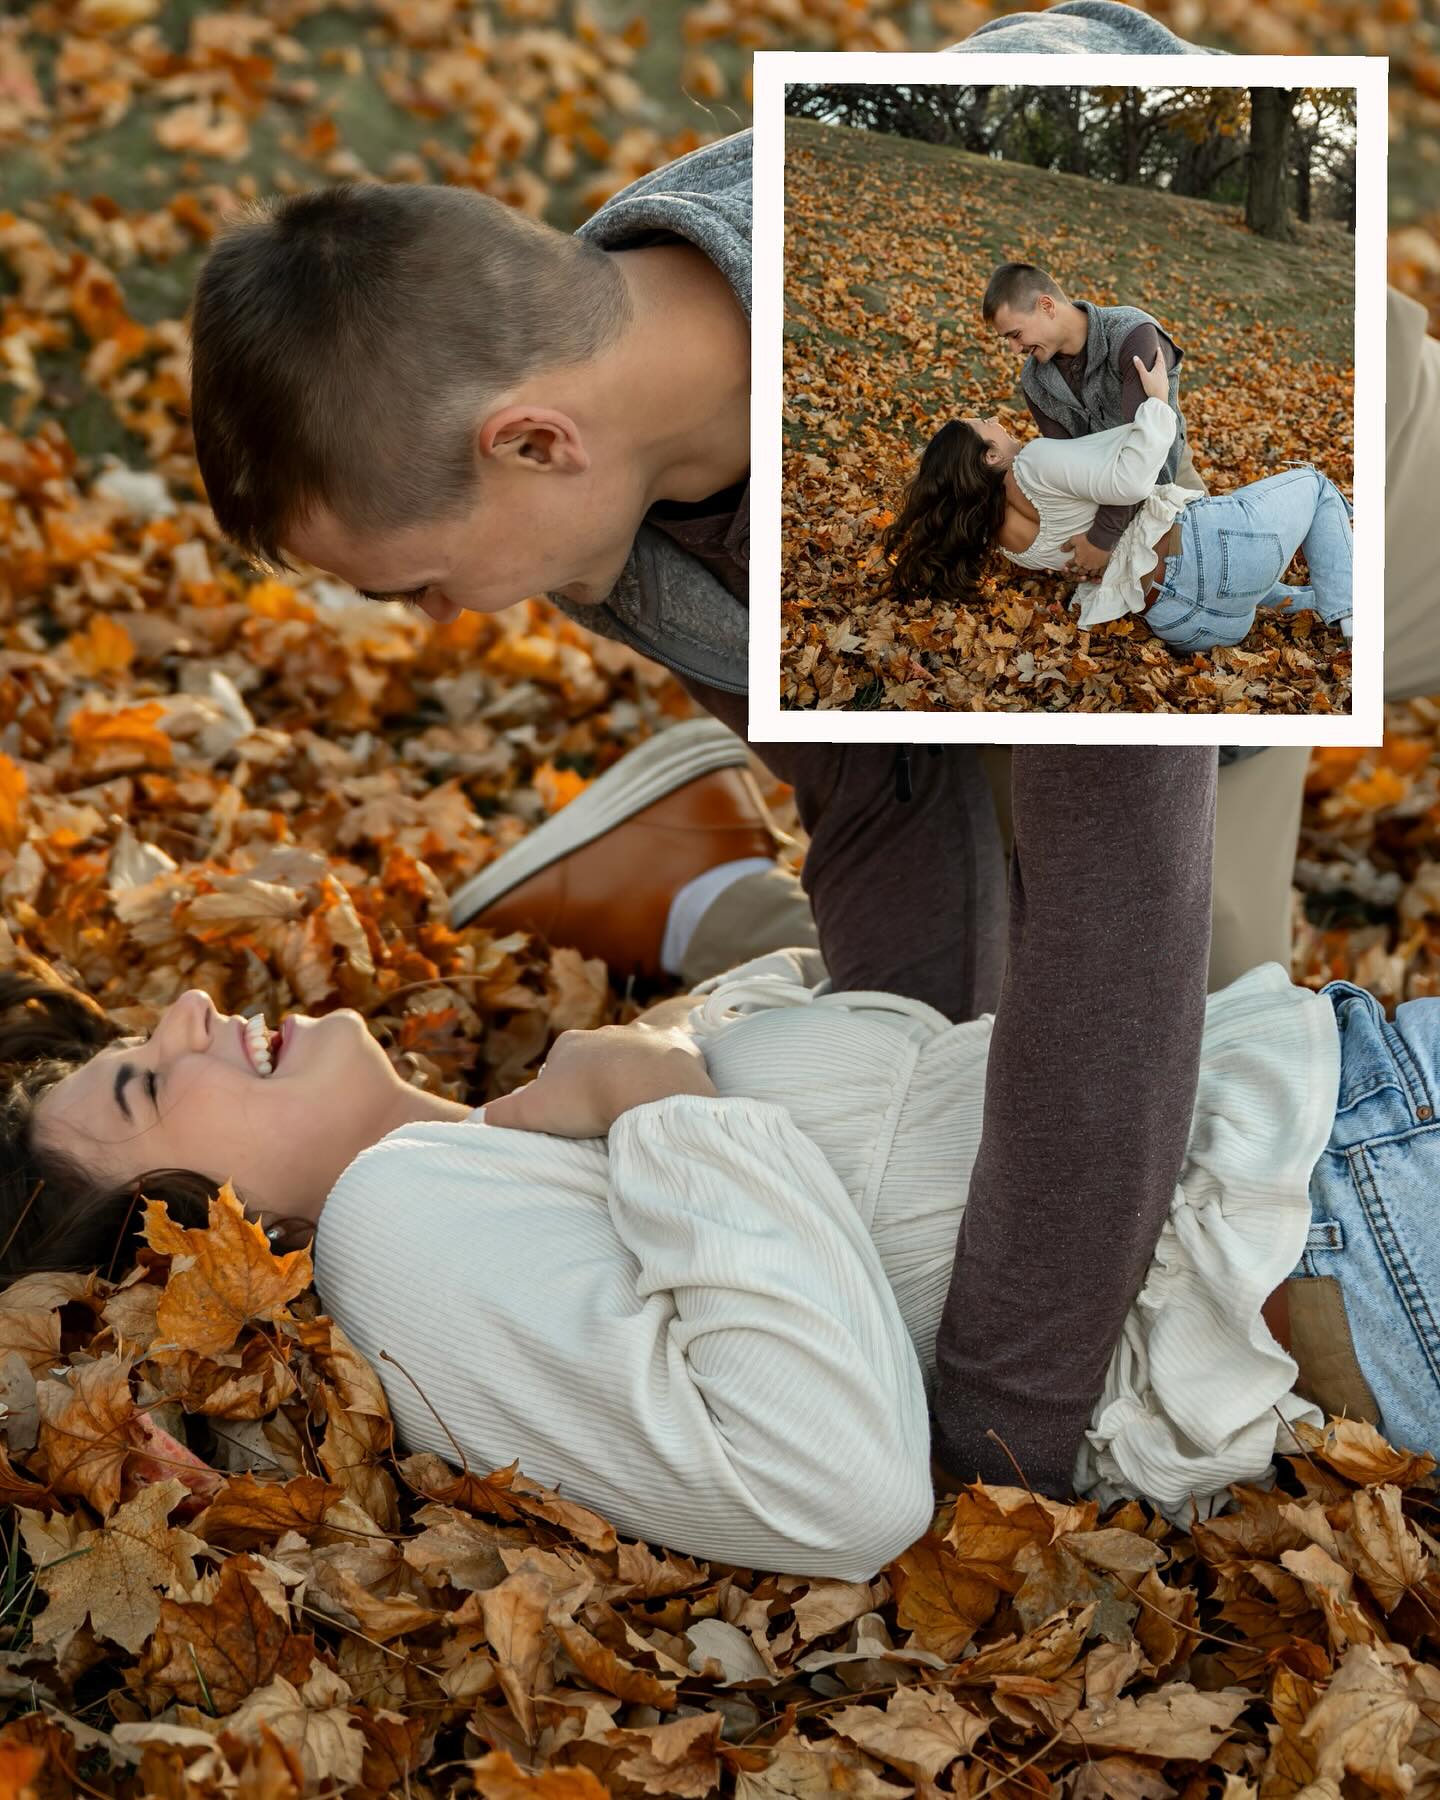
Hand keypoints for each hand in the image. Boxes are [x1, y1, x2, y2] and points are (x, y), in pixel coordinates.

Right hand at [482, 1022, 716, 1137]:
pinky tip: (665, 1097)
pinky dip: (668, 1076)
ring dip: (633, 1078)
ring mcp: (644, 1038)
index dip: (558, 1091)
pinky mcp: (677, 1048)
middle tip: (601, 1116)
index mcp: (570, 1044)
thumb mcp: (530, 1111)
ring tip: (634, 1109)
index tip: (566, 1116)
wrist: (648, 1085)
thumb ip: (499, 1116)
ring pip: (633, 1057)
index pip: (556, 1065)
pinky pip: (671, 1060)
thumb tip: (472, 1123)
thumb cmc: (587, 1097)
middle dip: (597, 1082)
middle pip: (596, 1060)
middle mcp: (606, 1033)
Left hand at [1061, 534, 1113, 576]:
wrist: (1101, 538)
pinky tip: (1098, 574)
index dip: (1069, 564)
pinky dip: (1099, 575)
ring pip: (1091, 574)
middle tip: (1079, 570)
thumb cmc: (1087, 538)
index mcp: (1078, 560)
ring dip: (1089, 573)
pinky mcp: (1103, 565)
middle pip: (1081, 572)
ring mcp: (1095, 566)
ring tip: (1089, 571)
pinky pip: (1100, 573)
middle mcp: (1086, 565)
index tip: (1068, 564)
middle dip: (1079, 571)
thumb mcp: (1074, 540)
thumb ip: (1067, 545)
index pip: (1070, 565)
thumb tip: (1062, 549)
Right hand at [1133, 345, 1169, 401]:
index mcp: (1159, 368)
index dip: (1159, 352)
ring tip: (1159, 365)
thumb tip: (1135, 357)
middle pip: (1163, 363)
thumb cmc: (1152, 387)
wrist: (1160, 399)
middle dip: (1160, 358)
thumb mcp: (1144, 376)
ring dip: (1162, 366)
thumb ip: (1139, 367)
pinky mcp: (1165, 386)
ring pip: (1164, 370)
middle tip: (1159, 354)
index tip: (1158, 348)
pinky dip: (1162, 374)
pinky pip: (1164, 377)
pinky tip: (1161, 378)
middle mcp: (1164, 373)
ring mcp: (1165, 379)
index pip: (1159, 358)